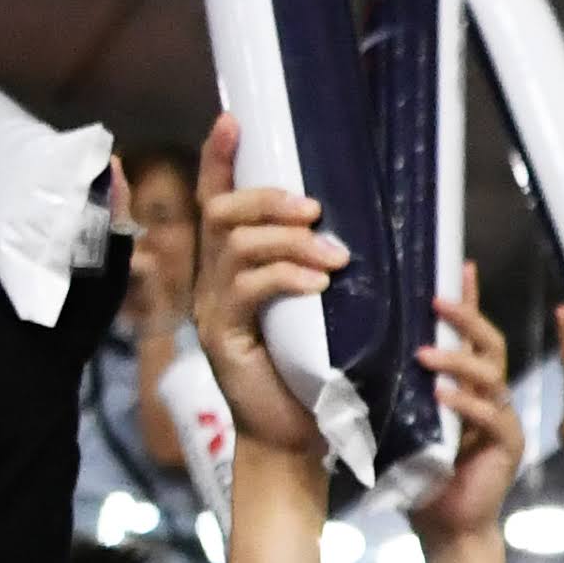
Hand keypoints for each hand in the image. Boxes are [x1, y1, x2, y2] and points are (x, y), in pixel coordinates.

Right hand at [190, 109, 345, 465]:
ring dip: (287, 240)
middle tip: (314, 209)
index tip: (233, 119)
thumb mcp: (318, 310)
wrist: (295, 443)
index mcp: (230, 271)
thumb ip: (316, 268)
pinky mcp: (225, 339)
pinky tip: (317, 284)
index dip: (218, 159)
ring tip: (333, 256)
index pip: (215, 202)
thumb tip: (350, 226)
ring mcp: (214, 311)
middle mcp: (212, 284)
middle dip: (268, 200)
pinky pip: (248, 289)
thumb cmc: (312, 377)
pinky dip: (285, 277)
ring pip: (235, 245)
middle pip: (221, 214)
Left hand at [408, 266, 524, 546]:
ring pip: (489, 374)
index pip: (470, 332)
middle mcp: (491, 394)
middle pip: (489, 342)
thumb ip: (395, 391)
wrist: (446, 529)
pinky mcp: (508, 445)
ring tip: (424, 353)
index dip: (467, 298)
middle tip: (435, 300)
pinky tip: (441, 396)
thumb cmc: (422, 477)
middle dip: (466, 316)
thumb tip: (352, 354)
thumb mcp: (401, 425)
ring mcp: (503, 418)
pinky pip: (491, 415)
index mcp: (468, 385)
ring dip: (457, 359)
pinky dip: (464, 404)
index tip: (457, 263)